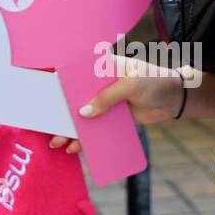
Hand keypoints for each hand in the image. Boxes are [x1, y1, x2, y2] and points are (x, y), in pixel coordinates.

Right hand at [49, 55, 185, 154]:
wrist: (176, 99)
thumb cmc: (153, 82)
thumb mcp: (130, 85)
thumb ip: (107, 98)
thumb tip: (84, 113)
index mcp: (99, 67)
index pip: (73, 71)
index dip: (55, 79)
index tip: (38, 89)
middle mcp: (98, 84)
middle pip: (73, 97)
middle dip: (58, 111)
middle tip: (44, 124)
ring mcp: (104, 102)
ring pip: (81, 116)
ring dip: (70, 129)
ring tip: (57, 142)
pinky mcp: (113, 118)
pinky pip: (95, 129)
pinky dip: (86, 138)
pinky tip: (76, 147)